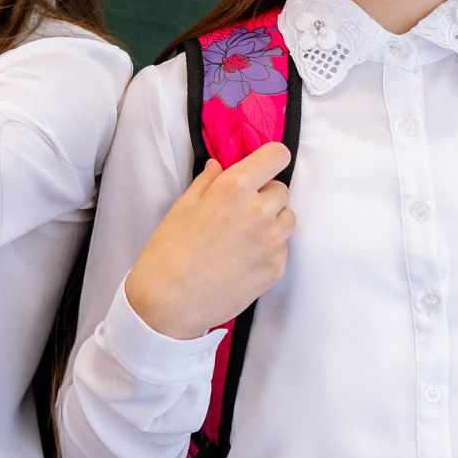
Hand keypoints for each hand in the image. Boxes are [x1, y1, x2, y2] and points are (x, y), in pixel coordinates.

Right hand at [125, 142, 293, 340]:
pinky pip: (282, 248)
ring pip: (287, 219)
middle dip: (264, 196)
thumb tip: (219, 165)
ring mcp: (272, 242)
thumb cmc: (170, 251)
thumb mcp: (182, 207)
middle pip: (281, 190)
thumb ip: (207, 182)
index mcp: (235, 188)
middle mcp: (260, 211)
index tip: (262, 168)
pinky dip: (269, 249)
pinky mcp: (276, 268)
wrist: (171, 301)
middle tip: (240, 211)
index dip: (270, 160)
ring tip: (243, 236)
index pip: (277, 156)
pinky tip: (243, 258)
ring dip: (271, 221)